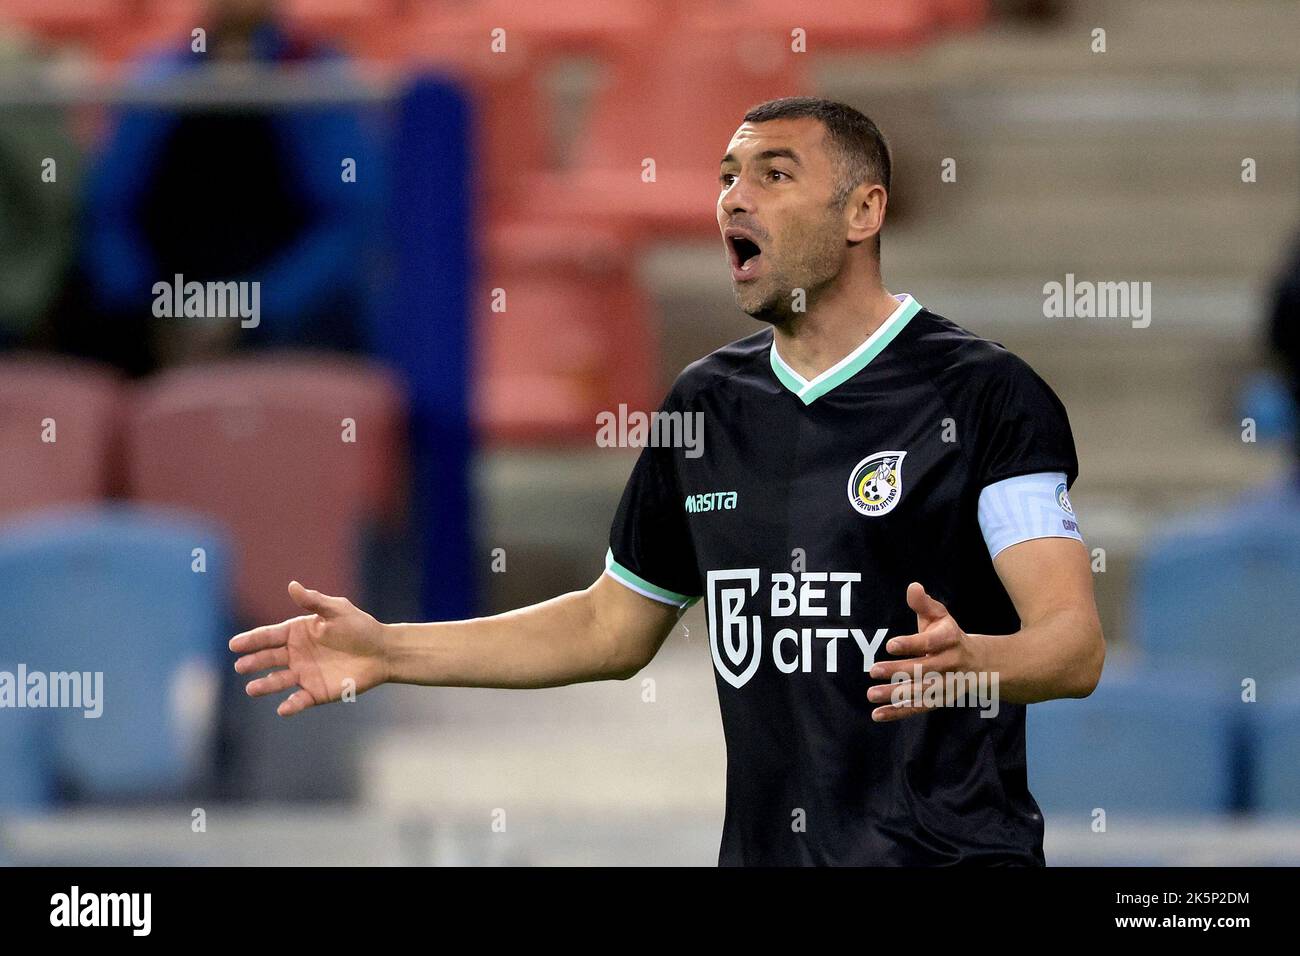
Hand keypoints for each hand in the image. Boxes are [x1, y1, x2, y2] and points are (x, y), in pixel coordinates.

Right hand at [229, 581, 389, 716]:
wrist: (382, 651)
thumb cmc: (360, 627)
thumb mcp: (337, 610)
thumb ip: (314, 601)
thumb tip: (292, 585)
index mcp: (297, 632)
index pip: (269, 636)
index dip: (251, 640)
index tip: (234, 645)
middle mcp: (296, 654)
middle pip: (269, 658)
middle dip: (254, 662)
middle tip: (241, 666)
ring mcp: (304, 674)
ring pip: (279, 681)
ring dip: (265, 685)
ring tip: (251, 689)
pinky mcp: (317, 692)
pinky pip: (300, 699)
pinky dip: (291, 705)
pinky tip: (283, 708)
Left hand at [866, 582, 983, 721]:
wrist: (979, 663)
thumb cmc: (948, 634)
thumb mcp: (940, 616)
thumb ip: (923, 604)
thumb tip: (913, 587)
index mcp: (951, 639)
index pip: (931, 643)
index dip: (912, 644)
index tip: (890, 645)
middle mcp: (951, 664)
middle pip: (924, 669)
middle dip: (898, 671)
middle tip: (873, 670)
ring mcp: (947, 685)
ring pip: (921, 692)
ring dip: (896, 695)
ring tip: (871, 694)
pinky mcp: (940, 700)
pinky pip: (919, 708)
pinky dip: (898, 712)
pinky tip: (877, 714)